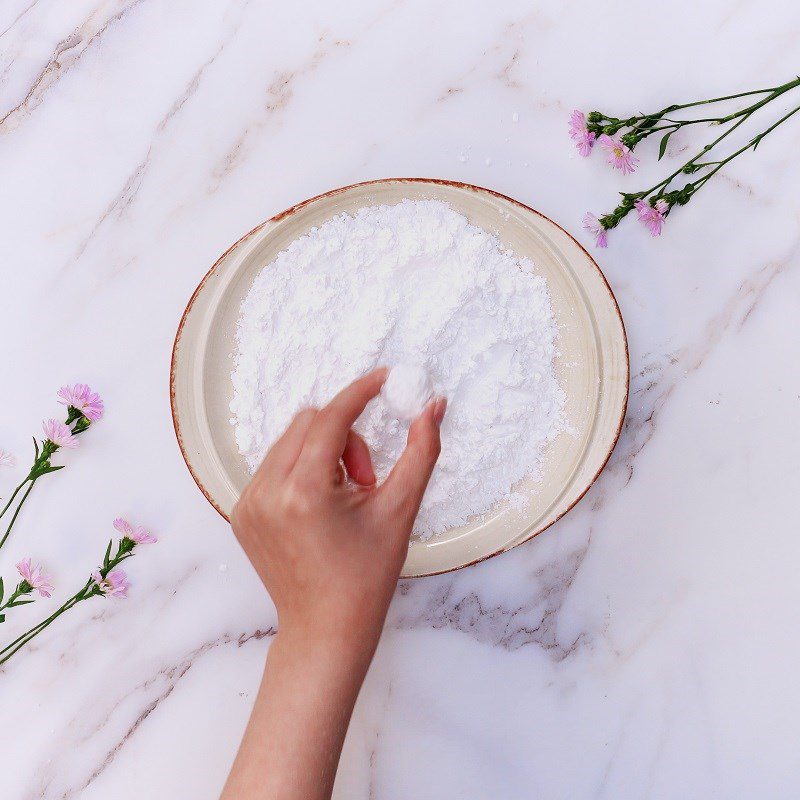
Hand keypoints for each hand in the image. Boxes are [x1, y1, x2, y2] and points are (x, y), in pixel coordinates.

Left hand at [231, 367, 445, 655]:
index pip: (331, 418)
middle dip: (344, 437)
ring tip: (343, 496)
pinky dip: (301, 470)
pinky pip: (273, 466)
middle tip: (365, 478)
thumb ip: (421, 451)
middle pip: (309, 423)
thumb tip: (433, 406)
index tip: (383, 379)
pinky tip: (320, 507)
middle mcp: (266, 492)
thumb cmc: (367, 576)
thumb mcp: (400, 510)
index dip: (359, 392)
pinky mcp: (238, 514)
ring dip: (322, 453)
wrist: (325, 629)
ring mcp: (247, 504)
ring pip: (289, 442)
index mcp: (304, 492)